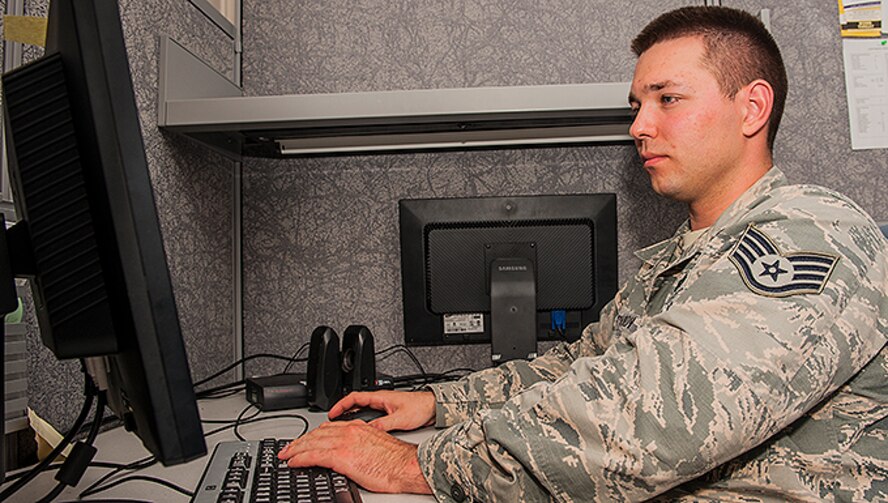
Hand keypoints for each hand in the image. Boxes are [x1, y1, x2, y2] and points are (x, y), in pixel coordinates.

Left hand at [278, 421, 431, 493]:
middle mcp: (349, 431)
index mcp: (358, 428)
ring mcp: (344, 442)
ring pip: (311, 443)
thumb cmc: (396, 462)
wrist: (406, 466)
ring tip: (287, 455)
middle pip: (316, 433)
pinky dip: (300, 458)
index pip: (328, 428)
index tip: (305, 441)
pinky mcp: (341, 456)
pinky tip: (293, 462)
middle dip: (300, 441)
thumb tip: (350, 456)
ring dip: (295, 449)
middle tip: (289, 448)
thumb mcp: (375, 447)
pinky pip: (313, 455)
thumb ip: (359, 446)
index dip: (312, 435)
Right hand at [329, 390, 435, 431]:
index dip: (340, 404)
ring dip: (353, 416)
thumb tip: (369, 432)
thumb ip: (384, 425)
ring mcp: (384, 406)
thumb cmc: (420, 407)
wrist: (433, 407)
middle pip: (356, 404)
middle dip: (343, 411)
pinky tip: (362, 430)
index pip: (354, 397)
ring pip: (363, 410)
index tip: (331, 413)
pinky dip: (363, 421)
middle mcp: (381, 400)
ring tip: (344, 427)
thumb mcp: (400, 419)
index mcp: (380, 397)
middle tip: (333, 422)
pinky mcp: (389, 412)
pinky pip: (371, 415)